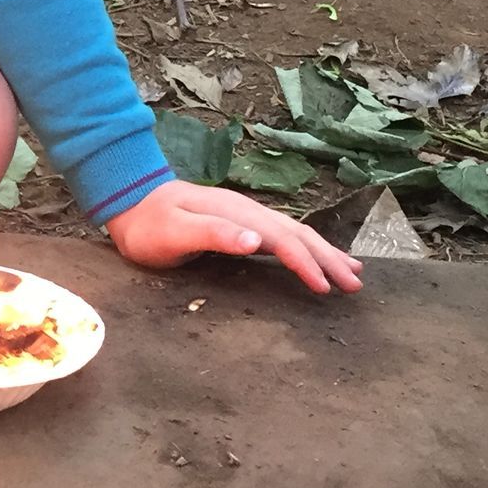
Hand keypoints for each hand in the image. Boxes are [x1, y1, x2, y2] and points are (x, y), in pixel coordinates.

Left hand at [107, 179, 362, 295]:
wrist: (131, 199)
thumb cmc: (149, 224)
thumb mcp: (174, 231)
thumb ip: (214, 234)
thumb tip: (258, 241)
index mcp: (238, 214)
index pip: (282, 240)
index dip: (305, 263)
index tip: (325, 288)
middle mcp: (248, 212)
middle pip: (299, 235)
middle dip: (329, 259)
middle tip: (356, 286)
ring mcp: (246, 216)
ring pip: (296, 234)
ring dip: (325, 253)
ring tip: (353, 272)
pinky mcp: (241, 224)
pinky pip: (284, 237)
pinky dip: (307, 248)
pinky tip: (316, 257)